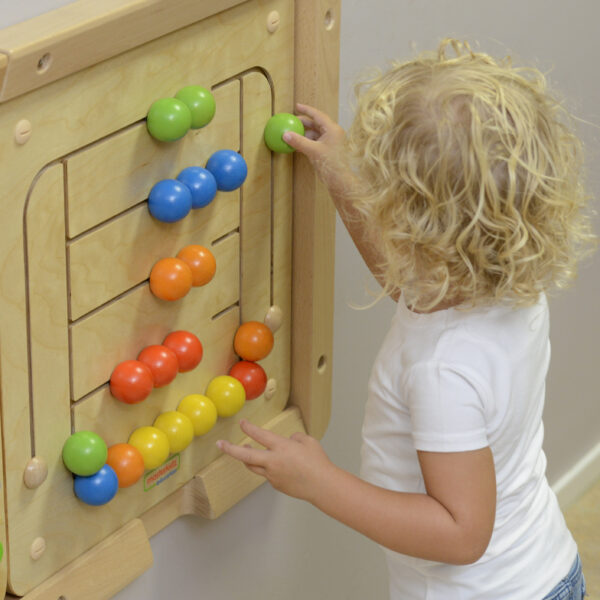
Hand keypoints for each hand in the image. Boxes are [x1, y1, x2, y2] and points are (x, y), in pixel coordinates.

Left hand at [216, 419, 335, 503]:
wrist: (322, 485)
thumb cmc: (318, 462)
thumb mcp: (308, 441)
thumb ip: (295, 438)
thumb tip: (289, 441)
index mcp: (281, 447)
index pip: (260, 435)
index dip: (249, 428)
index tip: (242, 423)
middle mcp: (273, 461)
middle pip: (245, 456)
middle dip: (230, 449)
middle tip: (220, 444)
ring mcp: (272, 475)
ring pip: (253, 466)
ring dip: (247, 458)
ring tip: (245, 451)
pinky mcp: (276, 484)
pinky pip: (268, 474)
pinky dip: (269, 468)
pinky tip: (280, 466)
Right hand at [283, 103, 353, 197]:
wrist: (340, 180)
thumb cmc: (331, 164)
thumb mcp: (313, 151)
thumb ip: (299, 142)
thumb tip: (286, 134)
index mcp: (333, 129)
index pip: (318, 115)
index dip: (307, 110)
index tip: (297, 106)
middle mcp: (333, 133)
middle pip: (316, 124)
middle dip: (303, 122)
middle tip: (292, 121)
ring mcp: (331, 142)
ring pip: (315, 133)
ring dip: (304, 133)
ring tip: (293, 134)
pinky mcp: (328, 150)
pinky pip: (315, 142)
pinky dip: (306, 142)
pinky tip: (298, 144)